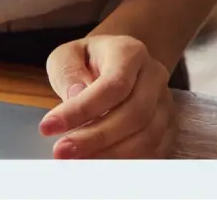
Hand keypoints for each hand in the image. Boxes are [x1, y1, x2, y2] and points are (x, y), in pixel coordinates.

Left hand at [39, 34, 178, 158]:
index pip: (112, 85)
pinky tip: (100, 163)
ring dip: (111, 154)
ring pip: (147, 137)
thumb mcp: (67, 55)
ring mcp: (165, 102)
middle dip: (96, 137)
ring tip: (78, 161)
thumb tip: (75, 98)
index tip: (49, 127)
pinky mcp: (168, 126)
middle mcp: (154, 75)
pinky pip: (154, 151)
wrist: (116, 62)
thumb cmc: (87, 60)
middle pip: (134, 114)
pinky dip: (128, 162)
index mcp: (129, 52)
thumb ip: (68, 73)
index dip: (81, 110)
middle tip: (62, 151)